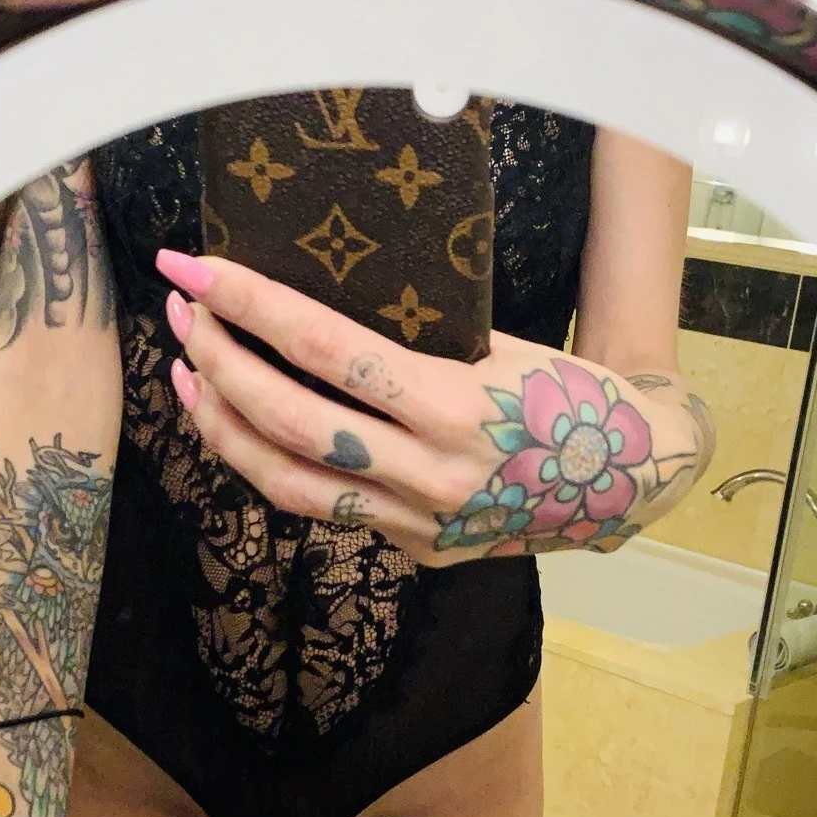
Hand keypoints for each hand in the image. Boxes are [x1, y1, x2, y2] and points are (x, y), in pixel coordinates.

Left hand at [156, 250, 709, 566]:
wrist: (633, 478)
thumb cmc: (566, 390)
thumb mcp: (500, 345)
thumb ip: (414, 343)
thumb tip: (314, 307)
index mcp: (457, 406)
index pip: (325, 350)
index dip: (250, 306)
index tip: (197, 266)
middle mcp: (432, 474)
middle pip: (290, 421)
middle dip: (219, 361)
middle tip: (183, 310)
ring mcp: (421, 523)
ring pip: (288, 483)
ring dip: (223, 425)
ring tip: (187, 372)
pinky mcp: (416, 550)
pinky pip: (326, 507)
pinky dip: (274, 463)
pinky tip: (245, 425)